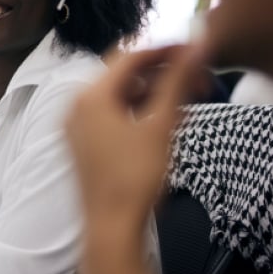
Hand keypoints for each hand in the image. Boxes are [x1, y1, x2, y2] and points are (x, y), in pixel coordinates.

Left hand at [66, 44, 204, 273]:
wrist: (111, 227)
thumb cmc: (135, 177)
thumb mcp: (161, 125)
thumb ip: (176, 81)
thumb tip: (195, 46)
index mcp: (89, 95)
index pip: (129, 56)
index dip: (164, 50)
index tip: (194, 50)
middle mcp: (75, 105)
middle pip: (123, 75)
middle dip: (161, 73)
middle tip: (197, 80)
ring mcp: (76, 125)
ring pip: (118, 96)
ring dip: (152, 93)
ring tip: (186, 102)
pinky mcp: (83, 143)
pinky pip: (111, 114)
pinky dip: (137, 111)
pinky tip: (164, 120)